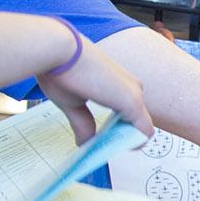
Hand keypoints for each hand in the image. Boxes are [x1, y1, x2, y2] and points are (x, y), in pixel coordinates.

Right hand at [39, 39, 155, 143]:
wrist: (57, 50)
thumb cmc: (60, 67)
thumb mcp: (72, 102)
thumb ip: (84, 123)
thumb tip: (85, 142)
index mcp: (118, 84)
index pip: (128, 114)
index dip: (117, 131)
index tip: (100, 142)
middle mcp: (131, 86)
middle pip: (136, 122)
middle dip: (121, 139)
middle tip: (102, 150)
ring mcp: (134, 93)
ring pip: (140, 128)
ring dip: (125, 143)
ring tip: (104, 150)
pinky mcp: (132, 101)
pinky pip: (142, 131)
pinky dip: (130, 143)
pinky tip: (113, 148)